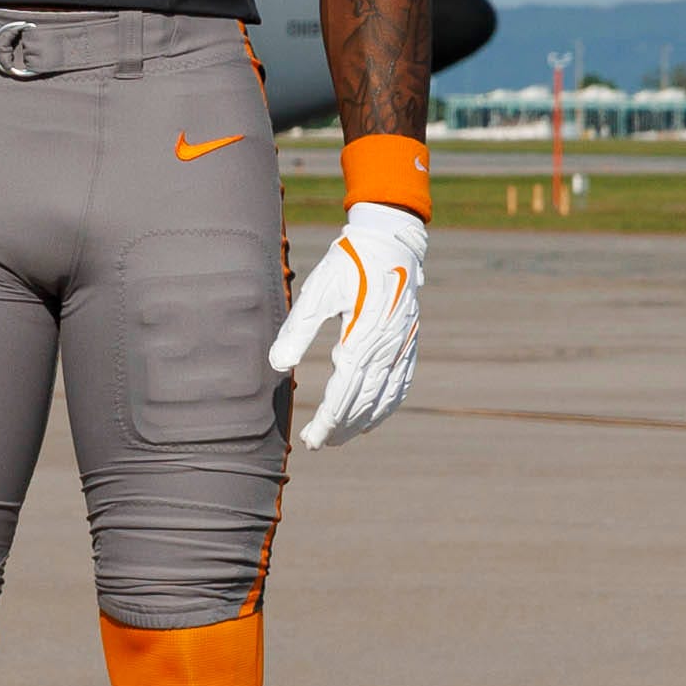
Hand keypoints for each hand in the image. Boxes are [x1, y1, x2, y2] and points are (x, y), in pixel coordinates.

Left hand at [266, 203, 426, 450]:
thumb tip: (277, 365)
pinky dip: (388, 405)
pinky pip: (401, 383)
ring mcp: (402, 346)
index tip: (311, 438)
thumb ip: (298, 329)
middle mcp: (387, 348)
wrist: (389, 241)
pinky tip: (374, 416)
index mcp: (363, 337)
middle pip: (364, 401)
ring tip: (341, 437)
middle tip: (318, 444)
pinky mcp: (408, 342)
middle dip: (341, 426)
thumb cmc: (348, 264)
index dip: (328, 420)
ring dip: (362, 421)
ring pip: (384, 397)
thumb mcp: (318, 291)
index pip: (344, 392)